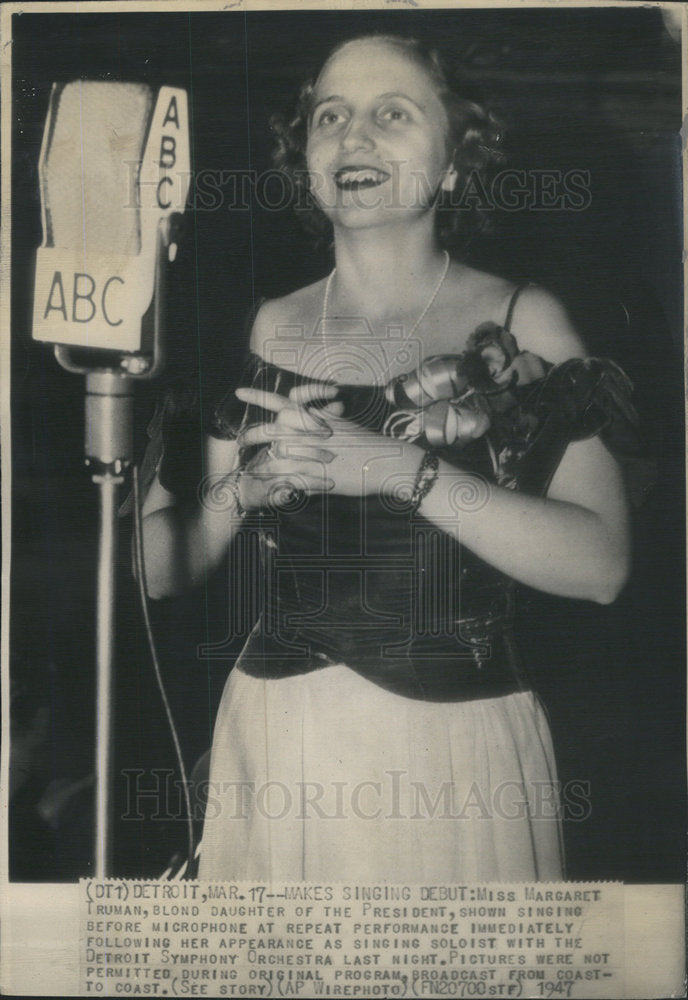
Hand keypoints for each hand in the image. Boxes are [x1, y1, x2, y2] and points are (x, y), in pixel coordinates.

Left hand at [236, 382, 423, 500]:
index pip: (282, 402)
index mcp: (316, 419)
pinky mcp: (318, 477)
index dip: (259, 396)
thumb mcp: (344, 424)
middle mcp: (311, 434)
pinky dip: (280, 487)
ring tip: (251, 472)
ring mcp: (313, 456)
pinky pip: (291, 482)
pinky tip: (272, 490)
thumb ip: (324, 417)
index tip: (239, 392)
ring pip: (277, 457)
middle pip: (271, 430)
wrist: (387, 462)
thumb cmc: (368, 443)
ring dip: (263, 465)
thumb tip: (315, 409)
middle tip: (239, 441)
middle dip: (251, 435)